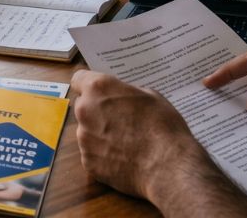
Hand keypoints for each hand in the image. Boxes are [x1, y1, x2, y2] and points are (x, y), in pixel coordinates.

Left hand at [70, 70, 207, 200]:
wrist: (167, 168)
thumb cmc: (163, 127)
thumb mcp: (151, 97)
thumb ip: (127, 94)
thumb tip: (121, 99)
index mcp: (99, 89)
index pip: (79, 79)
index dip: (90, 85)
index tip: (100, 93)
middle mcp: (85, 111)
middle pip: (84, 106)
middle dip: (98, 111)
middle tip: (121, 120)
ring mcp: (84, 139)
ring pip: (88, 131)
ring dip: (100, 134)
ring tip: (126, 143)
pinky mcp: (88, 162)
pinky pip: (93, 154)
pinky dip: (104, 155)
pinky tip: (124, 159)